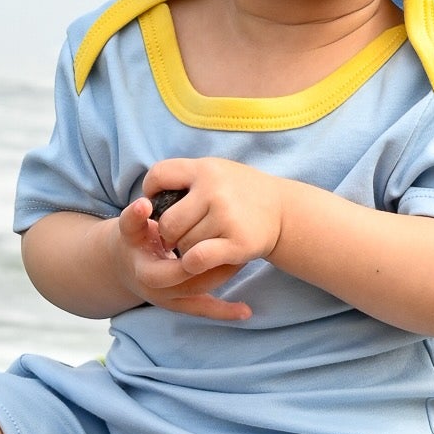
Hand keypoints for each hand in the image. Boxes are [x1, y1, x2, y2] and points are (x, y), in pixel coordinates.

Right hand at [114, 191, 254, 322]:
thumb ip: (135, 218)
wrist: (127, 264)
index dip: (191, 250)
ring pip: (198, 292)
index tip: (213, 236)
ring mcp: (168, 299)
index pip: (168, 263)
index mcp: (143, 268)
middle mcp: (155, 289)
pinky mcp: (180, 305)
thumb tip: (144, 205)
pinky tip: (246, 311)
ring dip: (222, 275)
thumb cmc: (134, 238)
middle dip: (211, 262)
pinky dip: (224, 312)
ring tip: (243, 255)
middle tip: (232, 242)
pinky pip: (203, 310)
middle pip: (187, 281)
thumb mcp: (129, 227)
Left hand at [139, 156, 286, 283]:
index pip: (158, 175)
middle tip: (179, 236)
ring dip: (186, 250)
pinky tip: (199, 260)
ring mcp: (226, 216)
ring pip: (182, 244)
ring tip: (200, 243)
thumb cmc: (241, 192)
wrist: (283, 211)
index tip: (159, 205)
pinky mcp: (237, 243)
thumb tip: (150, 196)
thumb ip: (186, 177)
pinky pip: (197, 258)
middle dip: (168, 234)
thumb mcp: (216, 171)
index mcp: (205, 169)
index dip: (151, 192)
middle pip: (167, 221)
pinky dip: (192, 264)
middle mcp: (214, 190)